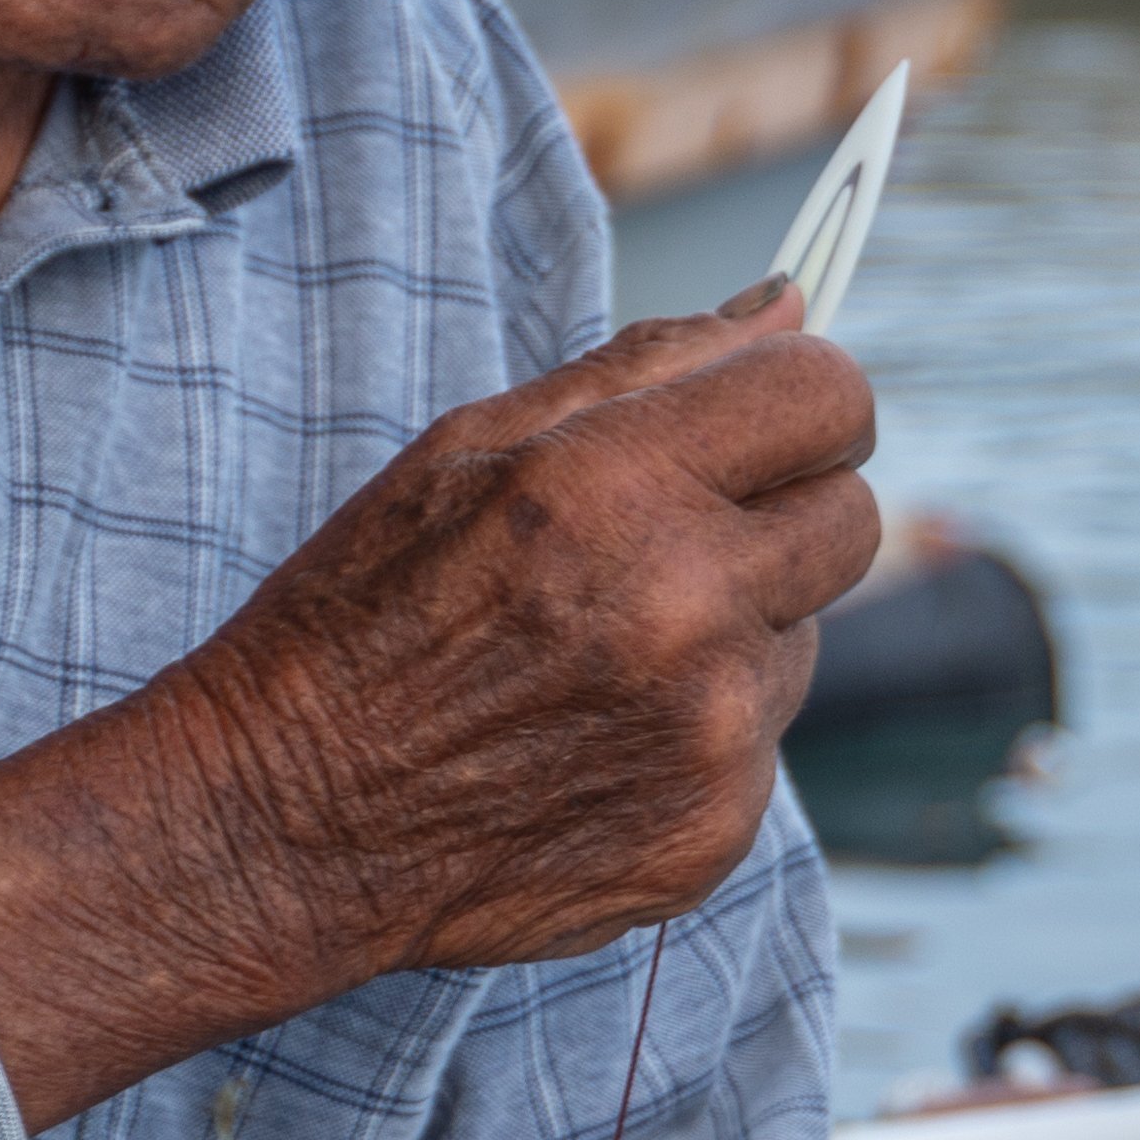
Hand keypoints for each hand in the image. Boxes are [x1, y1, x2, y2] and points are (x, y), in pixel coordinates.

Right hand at [0, 287, 874, 1123]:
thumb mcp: (470, 448)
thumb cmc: (364, 614)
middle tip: (673, 537)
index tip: (762, 422)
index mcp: (618, 484)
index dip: (799, 398)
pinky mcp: (716, 831)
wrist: (287, 820)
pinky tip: (593, 736)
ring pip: (806, 636)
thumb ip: (645, 369)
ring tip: (600, 652)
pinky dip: (700, 732)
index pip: (829, 395)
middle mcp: (686, 607)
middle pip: (851, 517)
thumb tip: (786, 308)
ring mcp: (712, 733)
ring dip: (735, 629)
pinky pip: (763, 745)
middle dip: (779, 510)